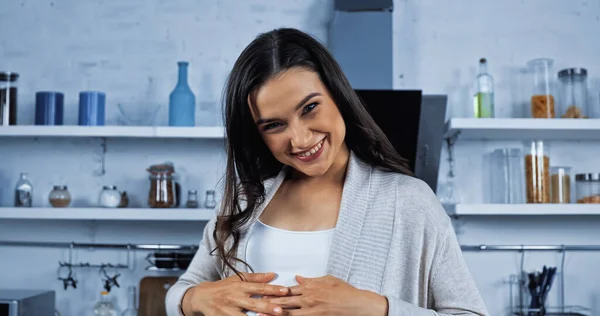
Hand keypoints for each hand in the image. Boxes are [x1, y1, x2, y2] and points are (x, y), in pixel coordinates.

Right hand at [182, 272, 289, 315]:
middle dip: (267, 307)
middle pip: (254, 303)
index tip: (285, 290)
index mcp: (240, 286)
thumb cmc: (223, 288)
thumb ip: (255, 278)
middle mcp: (235, 298)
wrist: (201, 297)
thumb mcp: (237, 279)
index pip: (259, 287)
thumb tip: (272, 274)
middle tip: (280, 310)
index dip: (273, 289)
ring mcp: (228, 310)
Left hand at [264, 275, 387, 315]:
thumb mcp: (327, 280)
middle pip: (284, 303)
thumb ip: (311, 280)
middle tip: (254, 306)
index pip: (287, 290)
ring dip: (273, 315)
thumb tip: (298, 278)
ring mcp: (311, 311)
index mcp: (310, 288)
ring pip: (288, 314)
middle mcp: (308, 299)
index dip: (274, 292)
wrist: (358, 304)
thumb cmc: (345, 292)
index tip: (262, 293)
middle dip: (268, 304)